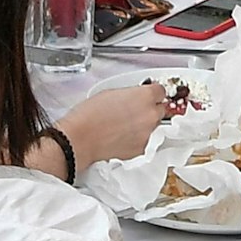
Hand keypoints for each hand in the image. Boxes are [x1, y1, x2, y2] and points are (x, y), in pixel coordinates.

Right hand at [58, 79, 174, 169]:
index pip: (161, 91)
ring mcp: (148, 133)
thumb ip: (131, 94)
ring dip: (143, 125)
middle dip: (148, 110)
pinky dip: (136, 139)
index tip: (147, 96)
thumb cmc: (89, 115)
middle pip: (159, 109)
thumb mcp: (111, 92)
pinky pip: (144, 141)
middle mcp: (151, 114)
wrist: (80, 139)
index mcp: (145, 96)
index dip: (152, 94)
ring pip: (153, 127)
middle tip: (132, 112)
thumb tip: (136, 97)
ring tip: (122, 126)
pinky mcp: (142, 149)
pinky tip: (121, 137)